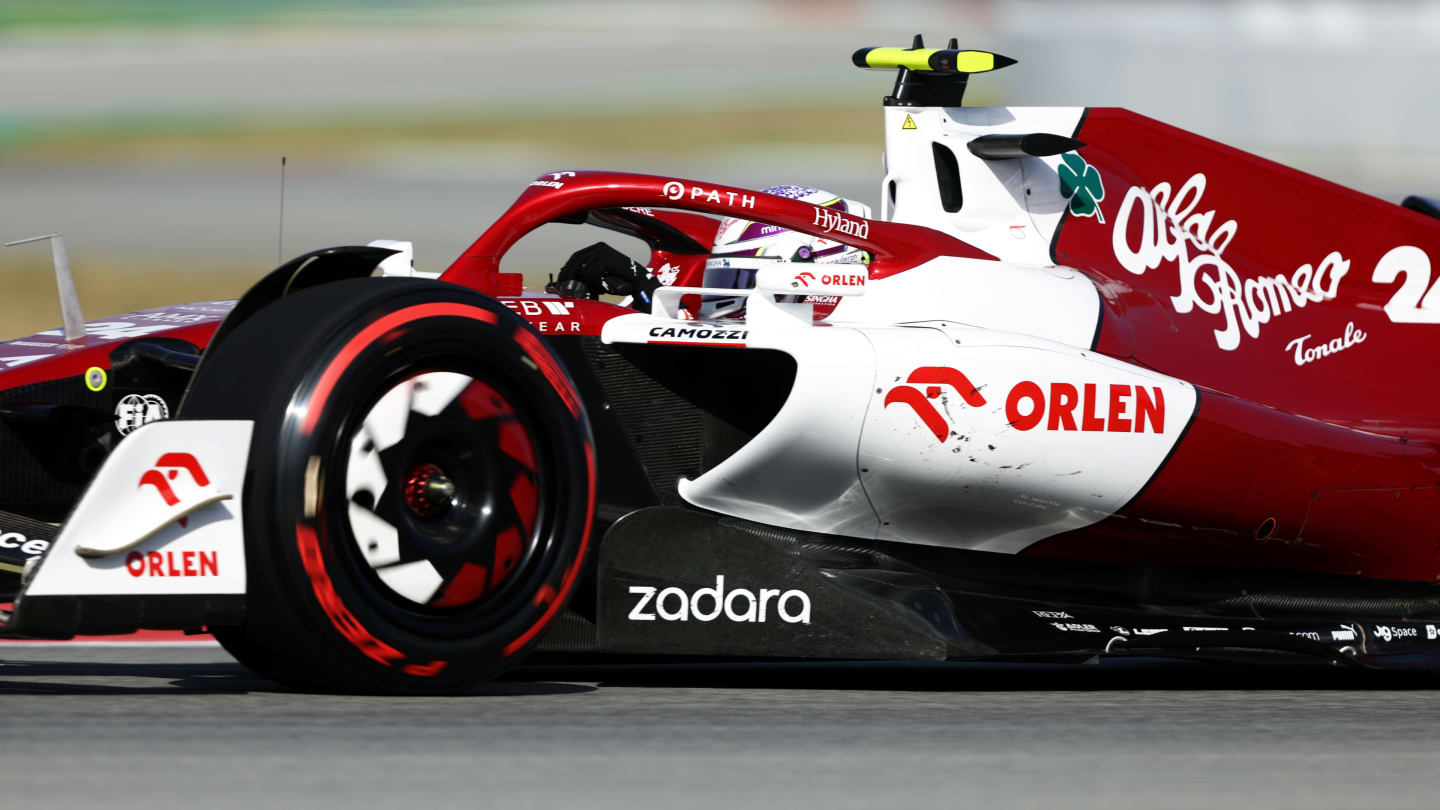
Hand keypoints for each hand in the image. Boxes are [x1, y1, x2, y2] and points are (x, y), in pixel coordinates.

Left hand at [547, 242, 662, 311]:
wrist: (639, 283)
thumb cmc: (621, 282)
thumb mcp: (599, 277)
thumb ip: (586, 275)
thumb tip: (567, 280)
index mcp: (597, 248)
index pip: (576, 257)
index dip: (567, 269)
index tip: (561, 281)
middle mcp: (598, 246)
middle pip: (575, 260)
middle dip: (568, 275)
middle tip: (565, 289)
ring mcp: (602, 251)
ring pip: (583, 269)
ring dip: (588, 283)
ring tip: (596, 290)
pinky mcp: (605, 258)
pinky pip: (592, 273)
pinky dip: (596, 283)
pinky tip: (605, 286)